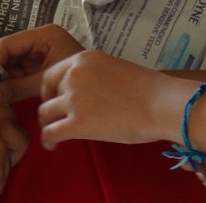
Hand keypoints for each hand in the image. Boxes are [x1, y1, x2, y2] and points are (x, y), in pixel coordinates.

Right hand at [0, 24, 85, 104]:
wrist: (104, 91)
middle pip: (7, 50)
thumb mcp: (44, 82)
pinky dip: (10, 80)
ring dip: (1, 76)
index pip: (9, 43)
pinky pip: (18, 69)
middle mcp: (39, 38)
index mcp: (43, 35)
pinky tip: (4, 92)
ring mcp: (38, 50)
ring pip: (10, 61)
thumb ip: (17, 88)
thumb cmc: (77, 81)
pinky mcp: (39, 62)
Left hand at [37, 50, 182, 149]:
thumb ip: (93, 76)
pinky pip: (50, 132)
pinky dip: (48, 141)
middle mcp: (74, 75)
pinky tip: (53, 146)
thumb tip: (85, 93)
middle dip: (49, 107)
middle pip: (47, 93)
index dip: (50, 89)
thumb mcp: (113, 69)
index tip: (55, 101)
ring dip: (48, 124)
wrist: (160, 104)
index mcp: (83, 59)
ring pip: (45, 113)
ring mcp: (74, 98)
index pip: (52, 73)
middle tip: (55, 119)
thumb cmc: (147, 89)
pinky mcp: (77, 123)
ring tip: (55, 135)